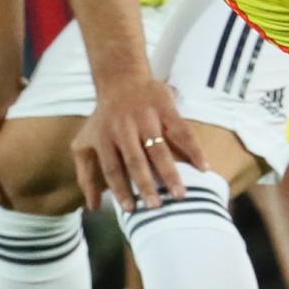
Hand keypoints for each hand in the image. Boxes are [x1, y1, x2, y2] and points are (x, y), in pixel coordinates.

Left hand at [71, 73, 205, 211]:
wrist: (121, 80)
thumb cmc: (103, 120)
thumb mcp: (85, 143)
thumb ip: (86, 175)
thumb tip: (92, 208)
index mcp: (104, 138)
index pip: (112, 168)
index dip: (120, 189)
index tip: (131, 209)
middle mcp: (124, 128)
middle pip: (135, 160)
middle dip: (145, 184)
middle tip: (156, 206)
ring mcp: (145, 117)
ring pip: (158, 148)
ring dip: (170, 172)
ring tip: (180, 194)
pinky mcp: (165, 107)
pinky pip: (182, 131)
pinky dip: (194, 149)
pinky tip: (204, 167)